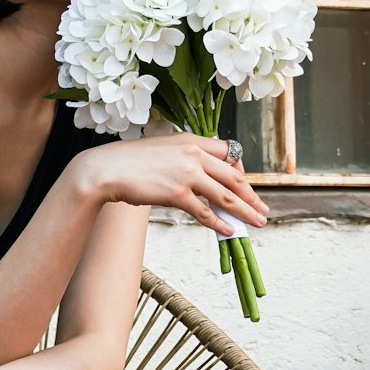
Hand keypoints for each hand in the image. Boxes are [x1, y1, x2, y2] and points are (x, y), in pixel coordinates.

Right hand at [80, 133, 267, 235]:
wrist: (106, 169)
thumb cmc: (129, 162)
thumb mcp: (163, 150)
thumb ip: (184, 158)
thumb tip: (200, 178)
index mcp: (191, 140)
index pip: (229, 153)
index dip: (241, 172)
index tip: (246, 186)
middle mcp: (193, 153)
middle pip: (234, 176)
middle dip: (252, 195)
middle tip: (263, 209)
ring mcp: (187, 173)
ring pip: (226, 195)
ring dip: (245, 211)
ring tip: (256, 222)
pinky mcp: (177, 192)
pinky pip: (205, 211)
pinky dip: (220, 222)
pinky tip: (228, 230)